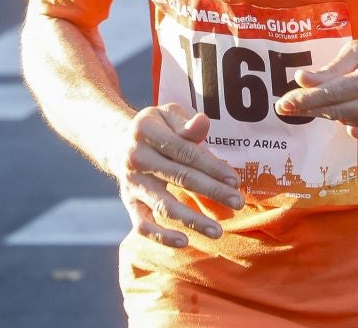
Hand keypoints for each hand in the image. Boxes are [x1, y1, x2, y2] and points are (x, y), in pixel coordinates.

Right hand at [108, 104, 245, 248]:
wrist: (119, 144)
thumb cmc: (155, 128)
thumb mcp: (168, 115)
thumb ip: (186, 123)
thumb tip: (203, 123)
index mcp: (146, 131)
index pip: (184, 151)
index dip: (211, 166)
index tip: (235, 180)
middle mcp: (136, 157)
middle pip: (179, 177)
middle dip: (212, 191)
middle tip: (238, 202)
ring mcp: (131, 183)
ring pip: (163, 205)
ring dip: (192, 219)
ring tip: (217, 231)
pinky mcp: (129, 203)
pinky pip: (142, 225)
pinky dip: (161, 236)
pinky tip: (184, 242)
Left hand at [274, 32, 357, 143]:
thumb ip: (331, 68)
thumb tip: (302, 80)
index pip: (337, 91)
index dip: (308, 99)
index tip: (284, 104)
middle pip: (339, 111)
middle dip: (310, 108)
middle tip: (287, 106)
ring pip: (347, 122)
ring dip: (333, 112)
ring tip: (336, 97)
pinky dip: (351, 122)